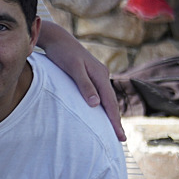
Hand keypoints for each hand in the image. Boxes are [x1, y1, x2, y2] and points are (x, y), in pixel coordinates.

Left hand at [33, 17, 125, 139]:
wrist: (57, 39)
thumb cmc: (62, 54)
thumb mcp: (73, 69)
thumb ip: (84, 85)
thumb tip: (96, 104)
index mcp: (100, 75)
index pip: (110, 103)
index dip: (115, 121)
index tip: (120, 136)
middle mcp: (102, 75)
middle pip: (111, 102)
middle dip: (116, 121)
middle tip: (121, 139)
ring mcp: (98, 75)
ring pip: (107, 98)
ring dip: (110, 114)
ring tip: (113, 130)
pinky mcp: (92, 75)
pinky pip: (101, 94)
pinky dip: (104, 105)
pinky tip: (101, 113)